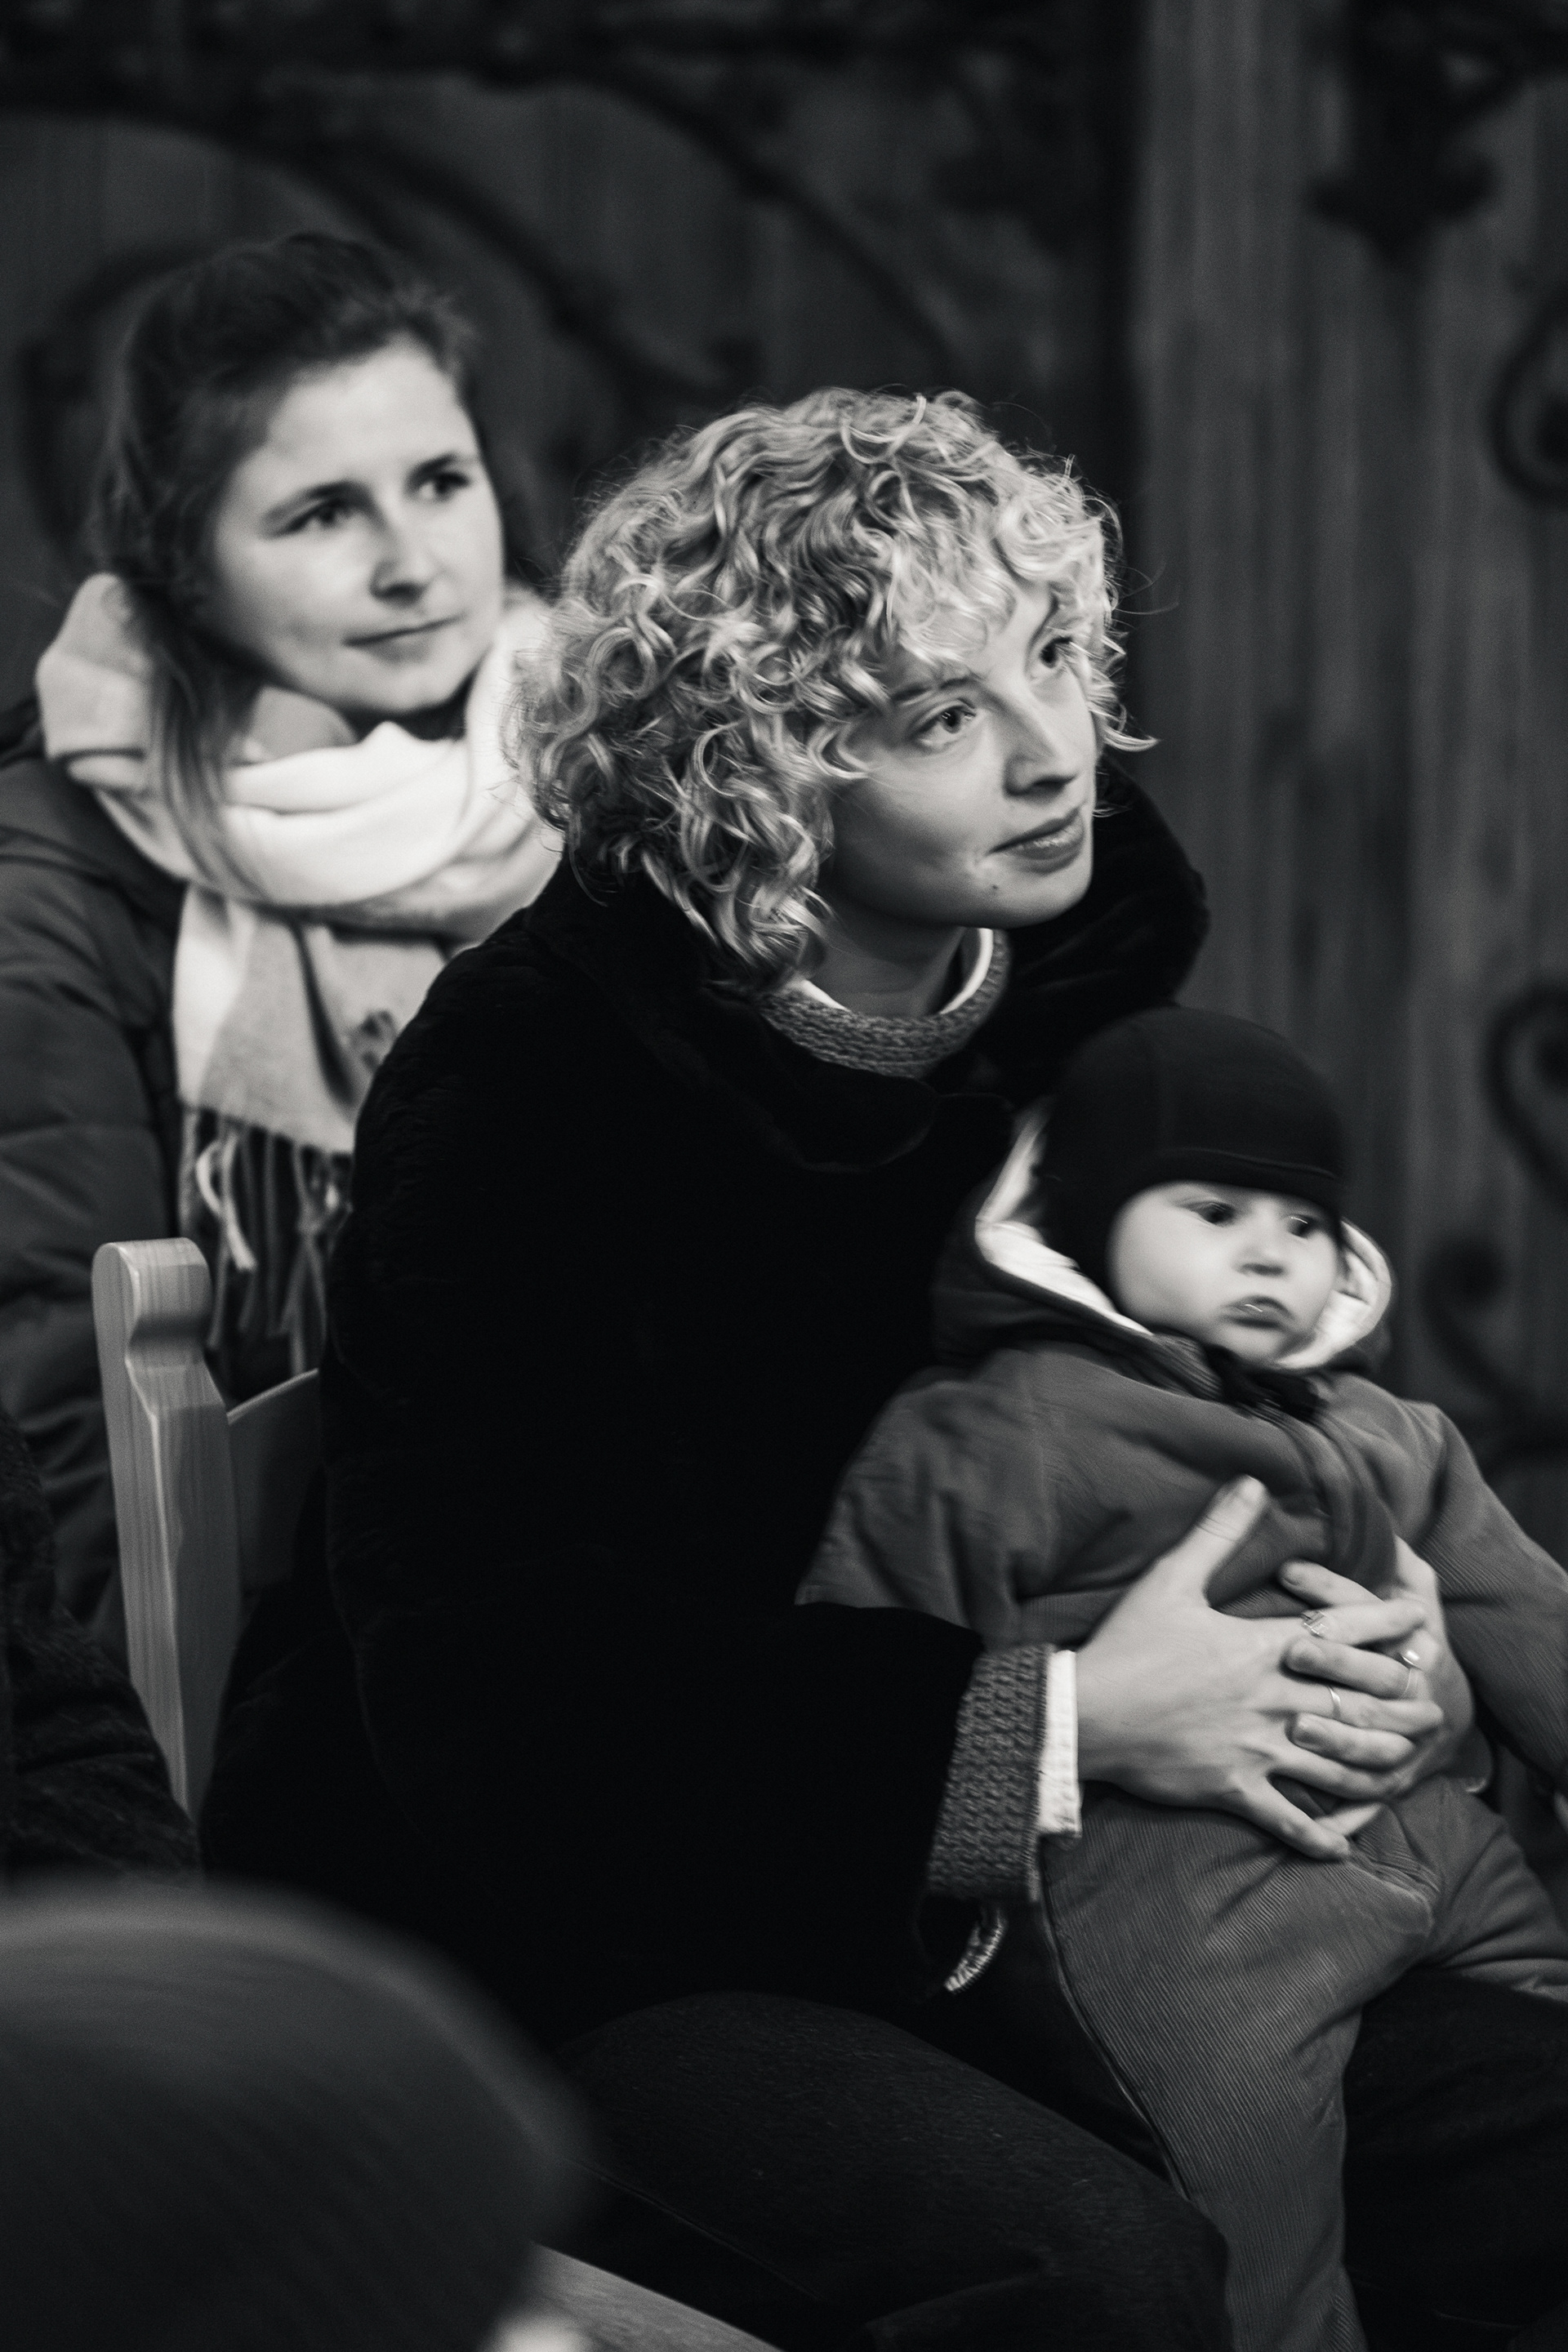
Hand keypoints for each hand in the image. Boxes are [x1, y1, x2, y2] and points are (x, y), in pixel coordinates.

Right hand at [1075, 1479, 1443, 1860]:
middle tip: (1432, 1706)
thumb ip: (1218, 1532)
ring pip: (1338, 1763)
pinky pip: (1287, 1818)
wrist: (1085, 1713)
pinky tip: (1342, 1844)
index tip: (1417, 1618)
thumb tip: (1252, 1483)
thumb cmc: (1128, 1644)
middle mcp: (1272, 1699)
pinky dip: (1317, 1834)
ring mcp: (1256, 1748)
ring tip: (1406, 1766)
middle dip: (1401, 1704)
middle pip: (1358, 1702)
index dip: (1386, 1621)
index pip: (1343, 1628)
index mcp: (1263, 1647)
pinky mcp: (1233, 1788)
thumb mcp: (1171, 1579)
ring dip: (1377, 1765)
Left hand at [1279, 1537, 1475, 1834]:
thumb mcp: (1415, 1597)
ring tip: (1295, 1728)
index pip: (1372, 1616)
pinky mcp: (1386, 1784)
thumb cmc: (1414, 1643)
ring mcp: (1400, 1746)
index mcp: (1415, 1645)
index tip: (1286, 1572)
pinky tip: (1310, 1817)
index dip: (1332, 1593)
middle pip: (1374, 1682)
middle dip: (1335, 1665)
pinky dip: (1340, 1814)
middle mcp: (1412, 1699)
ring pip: (1371, 1746)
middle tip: (1290, 1652)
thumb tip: (1373, 1516)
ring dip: (1337, 1739)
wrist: (1449, 1715)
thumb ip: (1396, 1561)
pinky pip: (1364, 1801)